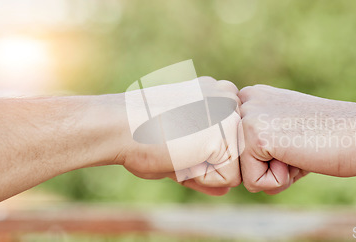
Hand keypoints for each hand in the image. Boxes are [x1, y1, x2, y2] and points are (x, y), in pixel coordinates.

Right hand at [114, 77, 241, 195]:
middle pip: (234, 155)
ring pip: (234, 169)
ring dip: (204, 170)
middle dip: (206, 163)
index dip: (200, 155)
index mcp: (217, 94)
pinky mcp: (229, 132)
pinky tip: (182, 153)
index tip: (174, 136)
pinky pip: (228, 179)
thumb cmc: (140, 136)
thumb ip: (206, 165)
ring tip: (178, 147)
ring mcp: (232, 113)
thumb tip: (226, 191)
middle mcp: (229, 97)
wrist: (120, 125)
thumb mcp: (179, 148)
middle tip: (175, 142)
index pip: (228, 143)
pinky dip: (203, 178)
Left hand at [238, 85, 355, 193]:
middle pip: (239, 162)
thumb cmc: (332, 138)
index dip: (269, 159)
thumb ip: (260, 140)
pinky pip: (254, 183)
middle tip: (301, 147)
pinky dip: (281, 181)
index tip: (298, 139)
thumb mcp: (288, 131)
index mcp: (252, 96)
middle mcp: (245, 101)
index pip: (239, 149)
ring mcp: (248, 116)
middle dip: (269, 168)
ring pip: (244, 175)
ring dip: (275, 175)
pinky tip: (301, 156)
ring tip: (301, 150)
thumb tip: (234, 169)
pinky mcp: (255, 135)